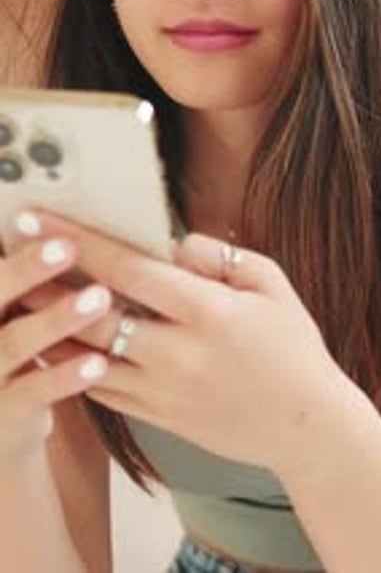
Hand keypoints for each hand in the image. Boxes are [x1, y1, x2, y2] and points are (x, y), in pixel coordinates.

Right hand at [0, 232, 110, 469]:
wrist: (0, 434)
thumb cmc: (19, 358)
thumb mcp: (13, 314)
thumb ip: (28, 282)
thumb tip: (73, 228)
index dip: (11, 249)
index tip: (31, 218)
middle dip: (26, 269)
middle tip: (66, 247)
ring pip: (15, 342)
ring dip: (58, 319)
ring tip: (100, 299)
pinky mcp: (4, 413)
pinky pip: (34, 390)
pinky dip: (65, 375)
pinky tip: (98, 362)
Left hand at [16, 210, 342, 472]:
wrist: (306, 428)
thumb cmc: (294, 348)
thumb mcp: (271, 283)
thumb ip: (219, 255)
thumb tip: (172, 243)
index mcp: (208, 311)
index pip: (128, 268)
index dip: (79, 241)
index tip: (41, 220)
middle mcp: (177, 352)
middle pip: (91, 315)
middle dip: (44, 282)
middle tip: (12, 257)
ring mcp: (162, 390)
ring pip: (85, 356)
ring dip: (47, 325)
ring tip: (19, 296)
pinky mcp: (156, 417)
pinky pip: (99, 388)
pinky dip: (70, 363)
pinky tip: (51, 343)